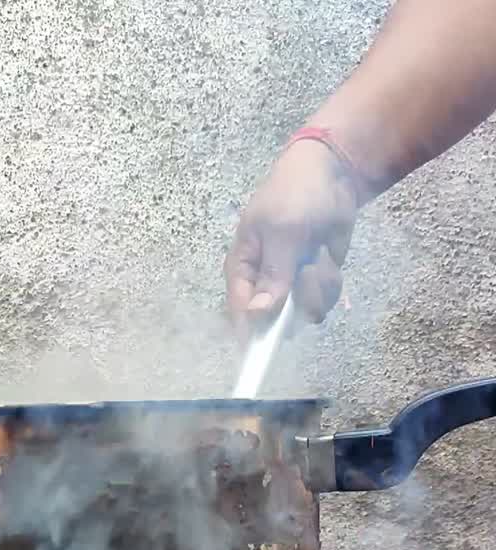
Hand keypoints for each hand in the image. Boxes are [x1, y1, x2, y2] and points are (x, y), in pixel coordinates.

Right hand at [225, 140, 358, 337]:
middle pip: (276, 322)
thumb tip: (257, 315)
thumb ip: (273, 275)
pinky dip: (331, 282)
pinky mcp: (313, 286)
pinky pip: (323, 302)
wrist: (332, 175)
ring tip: (318, 255)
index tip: (267, 350)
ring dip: (319, 287)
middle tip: (307, 270)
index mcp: (242, 270)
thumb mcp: (283, 233)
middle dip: (298, 300)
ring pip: (304, 315)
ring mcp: (289, 288)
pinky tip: (327, 257)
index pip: (240, 313)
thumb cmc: (296, 196)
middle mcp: (263, 285)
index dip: (252, 335)